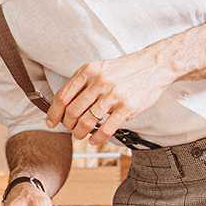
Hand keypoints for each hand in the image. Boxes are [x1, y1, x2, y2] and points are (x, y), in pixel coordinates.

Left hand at [45, 50, 175, 144]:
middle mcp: (99, 82)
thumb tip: (63, 103)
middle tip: (70, 128)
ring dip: (79, 133)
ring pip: (86, 121)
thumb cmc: (125, 69)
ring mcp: (113, 95)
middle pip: (72, 111)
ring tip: (80, 135)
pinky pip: (106, 129)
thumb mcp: (99, 67)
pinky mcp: (127, 107)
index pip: (63, 96)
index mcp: (88, 71)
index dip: (54, 113)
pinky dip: (96, 138)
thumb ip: (82, 82)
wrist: (154, 65)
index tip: (51, 122)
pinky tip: (94, 140)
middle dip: (67, 124)